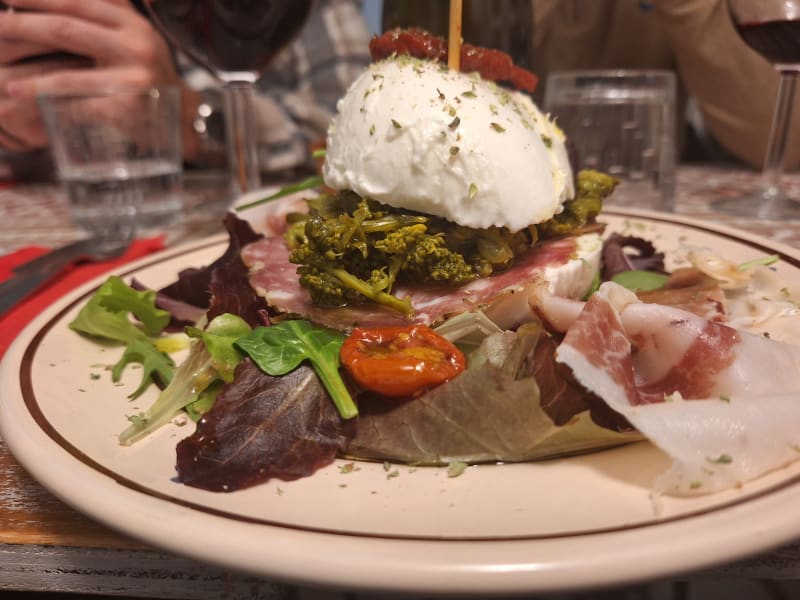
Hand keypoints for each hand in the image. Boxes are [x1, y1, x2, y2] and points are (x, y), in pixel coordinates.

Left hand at [0, 0, 187, 150]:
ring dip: (31, 78)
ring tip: (5, 81)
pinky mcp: (130, 110)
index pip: (78, 3)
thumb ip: (110, 14)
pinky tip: (28, 104)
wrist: (185, 121)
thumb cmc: (150, 78)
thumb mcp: (136, 39)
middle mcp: (137, 47)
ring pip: (69, 73)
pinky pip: (81, 106)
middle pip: (67, 30)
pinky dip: (51, 106)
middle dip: (23, 27)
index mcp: (133, 25)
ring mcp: (135, 80)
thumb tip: (60, 1)